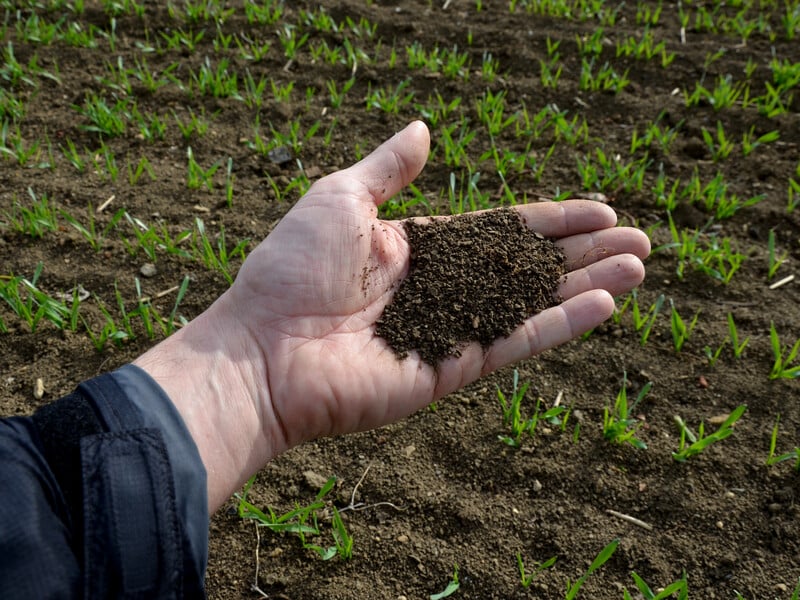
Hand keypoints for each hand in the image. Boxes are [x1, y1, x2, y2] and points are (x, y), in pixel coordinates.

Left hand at [227, 121, 648, 446]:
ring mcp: (446, 333)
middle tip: (640, 241)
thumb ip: (389, 169)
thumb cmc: (289, 269)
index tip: (598, 210)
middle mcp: (438, 291)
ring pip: (531, 305)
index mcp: (415, 250)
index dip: (548, 221)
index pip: (498, 231)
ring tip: (639, 268)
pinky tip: (604, 304)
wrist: (260, 350)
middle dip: (582, 254)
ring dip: (586, 287)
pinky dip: (559, 326)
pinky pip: (514, 343)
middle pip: (526, 268)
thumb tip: (424, 130)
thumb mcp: (340, 198)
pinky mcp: (448, 372)